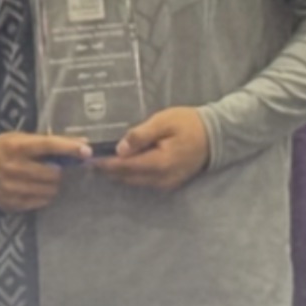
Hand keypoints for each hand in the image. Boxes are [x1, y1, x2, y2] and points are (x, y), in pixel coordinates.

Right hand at [0, 131, 86, 211]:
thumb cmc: (8, 148)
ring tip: (44, 180)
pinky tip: (35, 190)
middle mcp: (11, 167)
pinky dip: (43, 197)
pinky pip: (39, 203)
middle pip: (51, 173)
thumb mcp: (26, 139)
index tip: (87, 151)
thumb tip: (84, 144)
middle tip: (53, 170)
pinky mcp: (9, 202)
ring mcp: (9, 187)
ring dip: (52, 186)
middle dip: (58, 172)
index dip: (69, 148)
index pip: (48, 146)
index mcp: (16, 146)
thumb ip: (53, 143)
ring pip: (48, 191)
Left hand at [94, 106, 210, 191]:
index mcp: (160, 163)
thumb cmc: (189, 124)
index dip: (106, 164)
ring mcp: (167, 183)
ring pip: (135, 181)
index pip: (126, 166)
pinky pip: (145, 181)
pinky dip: (132, 174)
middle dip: (109, 170)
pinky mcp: (170, 183)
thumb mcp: (163, 122)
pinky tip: (124, 165)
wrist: (216, 135)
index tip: (90, 160)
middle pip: (128, 177)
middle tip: (91, 162)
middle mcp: (162, 178)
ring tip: (103, 164)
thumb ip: (140, 136)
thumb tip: (120, 149)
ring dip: (119, 174)